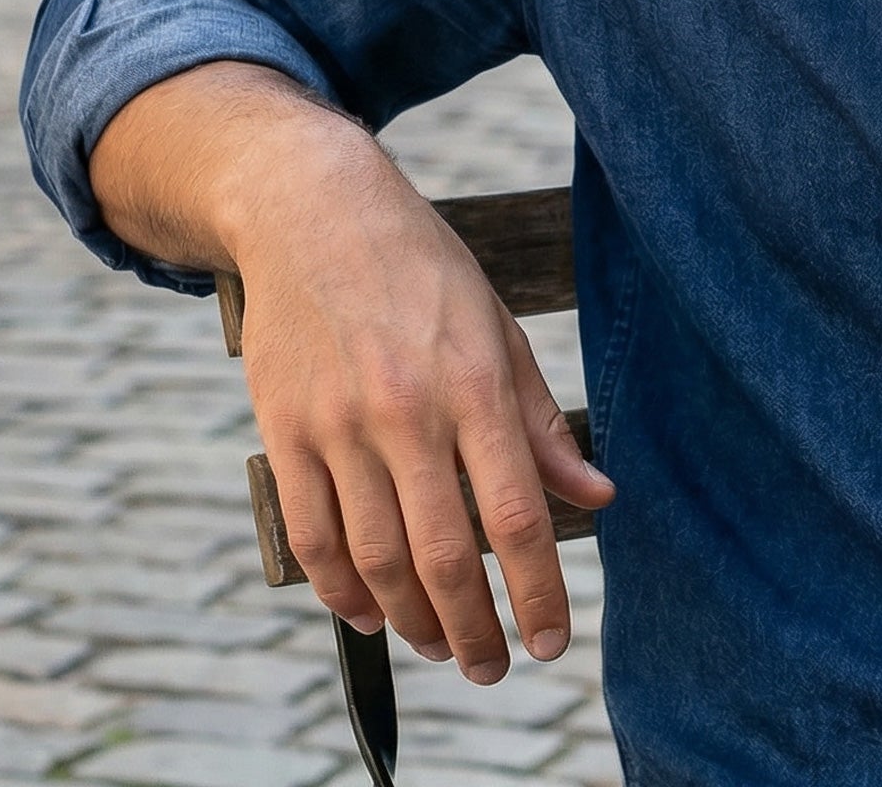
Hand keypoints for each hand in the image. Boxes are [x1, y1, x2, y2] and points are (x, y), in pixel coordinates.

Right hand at [221, 119, 613, 682]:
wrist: (316, 213)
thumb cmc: (425, 272)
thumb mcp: (498, 333)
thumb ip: (542, 425)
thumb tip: (599, 497)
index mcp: (474, 385)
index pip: (515, 514)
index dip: (539, 591)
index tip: (554, 643)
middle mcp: (406, 412)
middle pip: (442, 554)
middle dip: (474, 629)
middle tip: (496, 668)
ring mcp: (337, 425)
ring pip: (374, 558)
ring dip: (411, 620)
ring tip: (442, 645)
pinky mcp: (282, 431)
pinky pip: (311, 535)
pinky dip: (340, 590)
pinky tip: (370, 613)